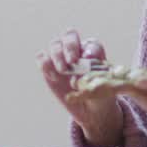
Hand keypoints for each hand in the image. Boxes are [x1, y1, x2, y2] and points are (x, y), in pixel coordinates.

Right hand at [36, 28, 121, 143]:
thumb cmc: (100, 94)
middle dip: (70, 46)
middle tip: (72, 62)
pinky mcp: (48, 68)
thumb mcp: (105, 83)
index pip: (90, 43)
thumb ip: (97, 68)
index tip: (89, 59)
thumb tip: (87, 55)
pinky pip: (42, 57)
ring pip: (55, 44)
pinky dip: (45, 63)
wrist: (90, 111)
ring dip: (58, 55)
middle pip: (69, 36)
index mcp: (93, 52)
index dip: (89, 49)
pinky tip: (53, 76)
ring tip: (63, 71)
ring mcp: (61, 58)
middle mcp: (76, 51)